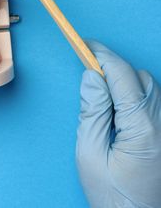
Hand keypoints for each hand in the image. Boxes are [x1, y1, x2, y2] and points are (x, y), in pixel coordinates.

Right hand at [76, 41, 160, 206]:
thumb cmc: (111, 193)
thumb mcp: (90, 152)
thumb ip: (92, 110)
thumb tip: (90, 76)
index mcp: (143, 128)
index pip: (122, 75)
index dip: (101, 55)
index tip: (84, 44)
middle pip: (139, 77)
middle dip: (112, 67)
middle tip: (87, 68)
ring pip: (149, 86)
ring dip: (124, 79)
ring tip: (100, 90)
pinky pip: (155, 100)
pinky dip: (135, 92)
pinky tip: (119, 104)